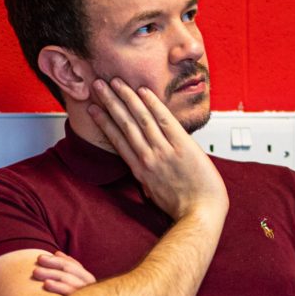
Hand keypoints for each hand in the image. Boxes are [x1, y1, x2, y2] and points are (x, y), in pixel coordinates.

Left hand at [31, 251, 96, 295]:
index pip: (75, 266)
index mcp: (89, 283)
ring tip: (35, 272)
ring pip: (68, 280)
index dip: (60, 259)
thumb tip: (57, 253)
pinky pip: (69, 295)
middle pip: (71, 270)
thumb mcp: (76, 292)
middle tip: (38, 261)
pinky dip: (58, 287)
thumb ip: (69, 275)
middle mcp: (91, 289)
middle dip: (53, 264)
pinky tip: (45, 285)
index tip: (46, 256)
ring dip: (51, 274)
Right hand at [88, 77, 227, 222]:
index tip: (94, 108)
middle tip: (99, 85)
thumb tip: (144, 171)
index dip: (104, 121)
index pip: (117, 140)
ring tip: (116, 82)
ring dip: (127, 98)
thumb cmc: (181, 207)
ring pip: (141, 118)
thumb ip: (147, 178)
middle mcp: (148, 158)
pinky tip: (143, 91)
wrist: (200, 213)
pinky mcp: (183, 146)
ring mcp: (165, 151)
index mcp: (140, 170)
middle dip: (110, 102)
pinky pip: (165, 120)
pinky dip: (154, 104)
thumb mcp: (155, 194)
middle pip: (125, 124)